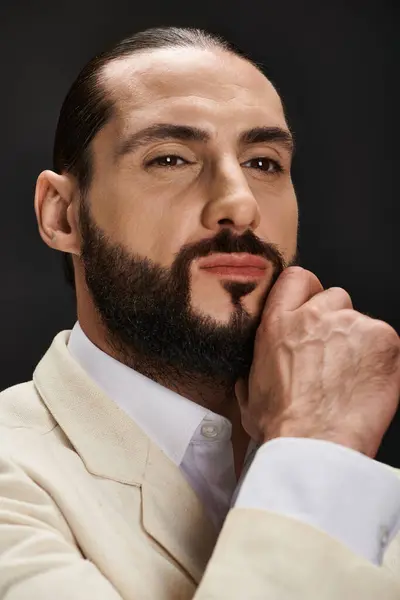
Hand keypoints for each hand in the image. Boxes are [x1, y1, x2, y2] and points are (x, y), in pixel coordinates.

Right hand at [235, 266, 399, 457]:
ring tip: (350, 378)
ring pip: (360, 321)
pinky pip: (385, 341)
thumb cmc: (282, 426)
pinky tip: (366, 384)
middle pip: (334, 297)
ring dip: (358, 343)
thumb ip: (254, 370)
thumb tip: (253, 374)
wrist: (315, 445)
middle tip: (333, 355)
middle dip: (335, 321)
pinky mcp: (383, 340)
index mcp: (278, 323)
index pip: (297, 278)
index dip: (307, 292)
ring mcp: (352, 325)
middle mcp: (315, 316)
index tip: (311, 308)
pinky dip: (380, 360)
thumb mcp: (250, 393)